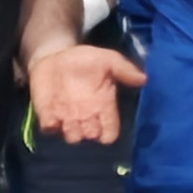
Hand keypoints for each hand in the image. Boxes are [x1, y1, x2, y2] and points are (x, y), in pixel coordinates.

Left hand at [28, 44, 144, 145]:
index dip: (108, 135)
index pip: (110, 132)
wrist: (55, 55)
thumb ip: (124, 69)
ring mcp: (67, 118)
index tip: (104, 130)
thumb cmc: (84, 60)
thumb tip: (144, 79)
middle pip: (90, 137)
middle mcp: (87, 116)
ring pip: (72, 137)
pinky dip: (50, 125)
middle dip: (88, 133)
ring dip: (71, 131)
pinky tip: (51, 114)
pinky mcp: (48, 115)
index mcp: (104, 106)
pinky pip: (49, 128)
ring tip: (69, 117)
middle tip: (85, 119)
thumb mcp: (107, 59)